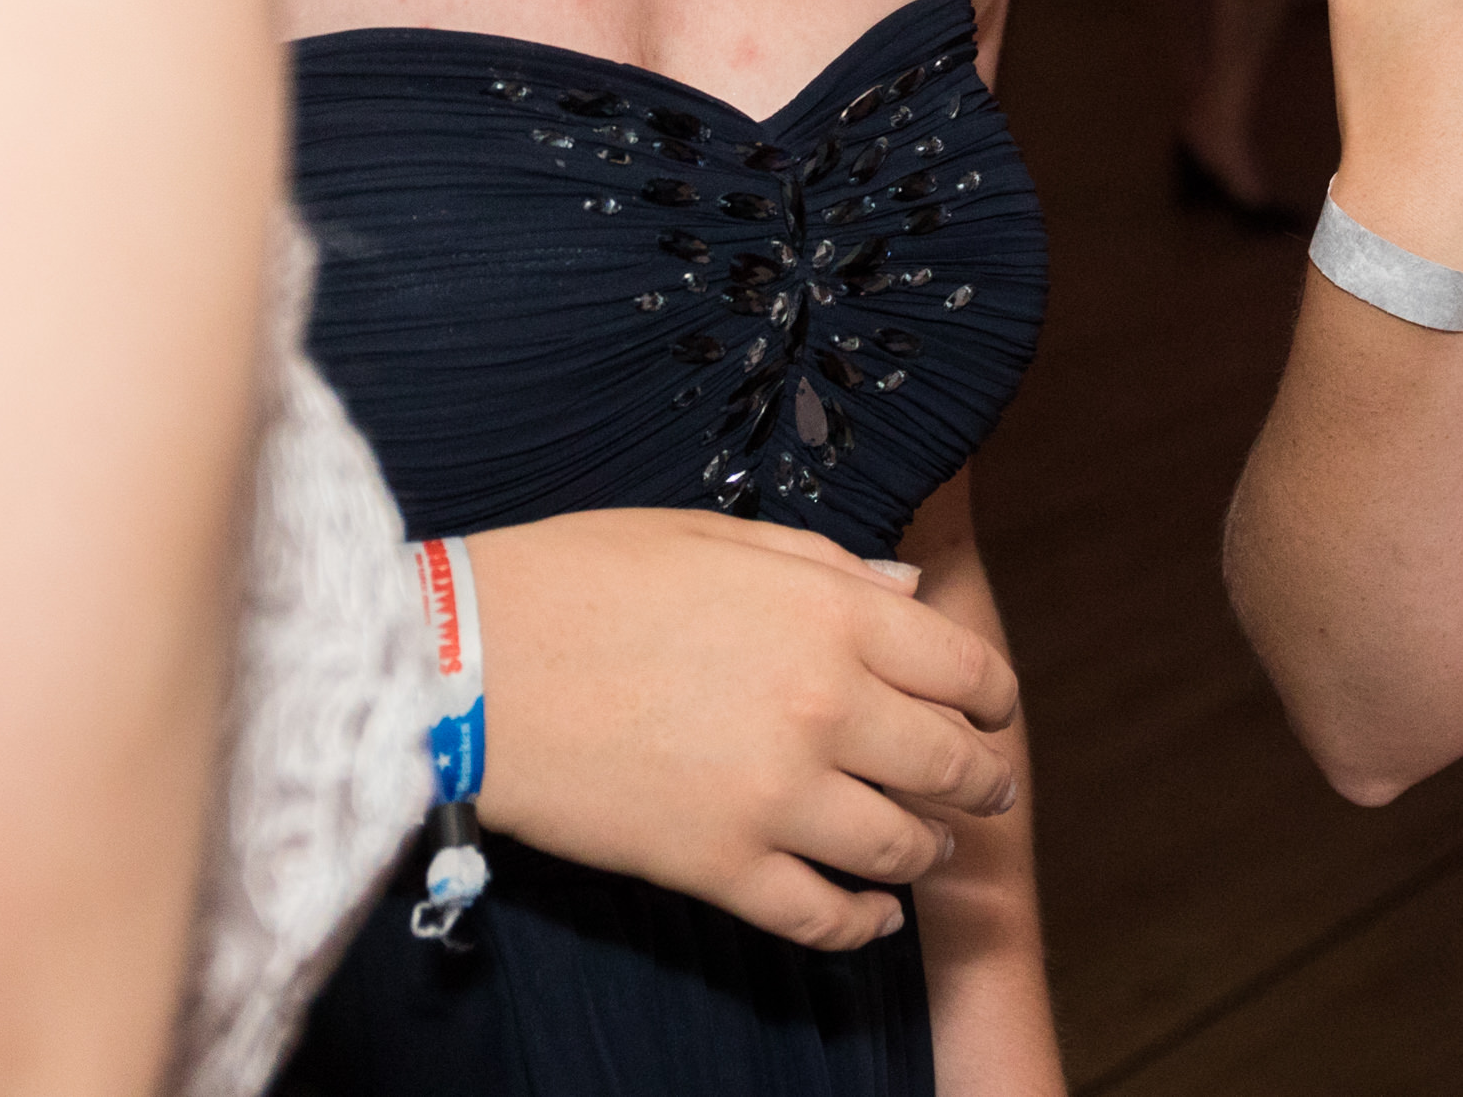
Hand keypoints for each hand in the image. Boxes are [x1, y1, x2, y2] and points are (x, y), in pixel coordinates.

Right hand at [467, 506, 1022, 951]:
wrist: (471, 661)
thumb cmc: (585, 580)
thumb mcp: (719, 538)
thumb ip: (828, 567)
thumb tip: (908, 592)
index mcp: (833, 616)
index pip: (965, 670)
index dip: (991, 697)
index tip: (990, 711)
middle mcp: (826, 708)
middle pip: (950, 762)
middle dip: (979, 778)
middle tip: (983, 787)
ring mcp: (776, 796)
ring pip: (902, 845)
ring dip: (929, 849)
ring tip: (928, 845)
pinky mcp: (719, 866)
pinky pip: (821, 915)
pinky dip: (862, 923)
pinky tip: (873, 916)